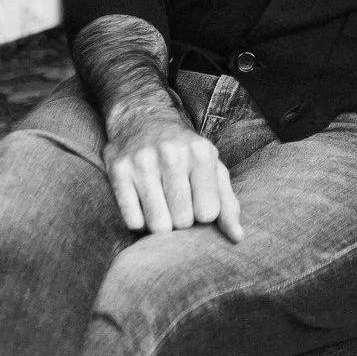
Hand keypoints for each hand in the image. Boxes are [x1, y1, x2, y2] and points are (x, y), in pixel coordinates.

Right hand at [105, 100, 242, 239]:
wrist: (142, 117)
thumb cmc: (184, 152)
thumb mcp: (212, 168)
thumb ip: (228, 204)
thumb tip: (238, 238)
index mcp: (201, 153)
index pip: (208, 212)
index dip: (203, 215)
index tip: (197, 203)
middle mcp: (171, 154)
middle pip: (182, 220)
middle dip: (181, 220)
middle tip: (177, 203)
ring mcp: (142, 161)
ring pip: (157, 224)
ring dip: (161, 223)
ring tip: (162, 205)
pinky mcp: (118, 170)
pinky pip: (132, 220)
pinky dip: (139, 221)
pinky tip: (143, 204)